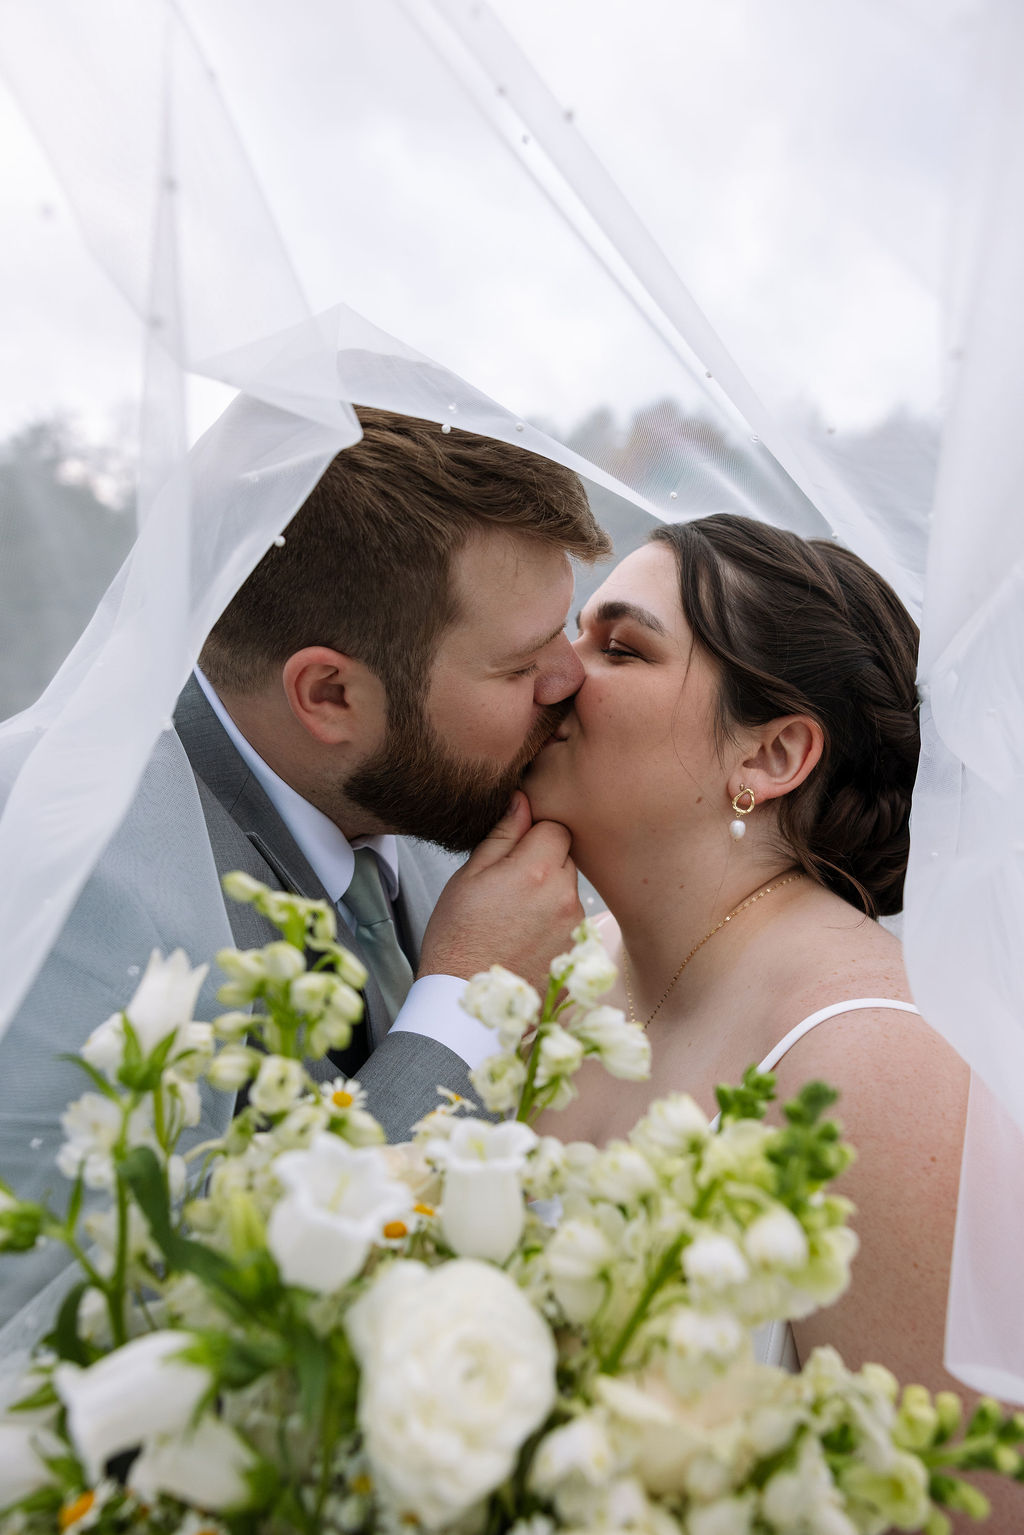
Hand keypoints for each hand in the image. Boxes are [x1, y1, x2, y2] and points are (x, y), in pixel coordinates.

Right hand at [418, 791, 582, 992]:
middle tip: (508, 886)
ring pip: (569, 889)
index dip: (534, 834)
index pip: (557, 827)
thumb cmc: (457, 938)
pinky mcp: (578, 952)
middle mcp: (564, 897)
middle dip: (544, 862)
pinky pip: (570, 921)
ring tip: (513, 917)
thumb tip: (522, 801)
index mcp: (537, 871)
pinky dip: (553, 923)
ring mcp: (575, 927)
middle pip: (567, 857)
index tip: (513, 852)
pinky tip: (524, 938)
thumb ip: (502, 835)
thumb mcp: (468, 877)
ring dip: (549, 893)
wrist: (463, 1004)